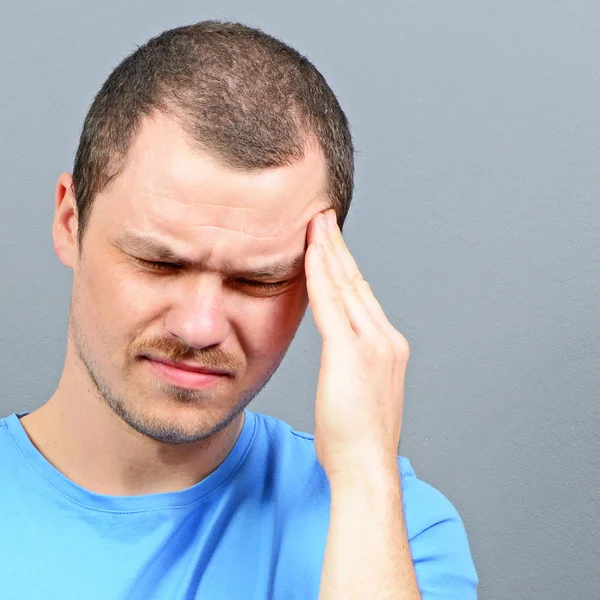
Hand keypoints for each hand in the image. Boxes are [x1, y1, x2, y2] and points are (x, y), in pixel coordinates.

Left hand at [305, 209, 409, 479]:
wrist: (366, 466)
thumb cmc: (356, 439)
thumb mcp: (357, 393)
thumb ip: (350, 365)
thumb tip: (337, 356)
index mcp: (386, 346)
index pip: (361, 295)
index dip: (345, 266)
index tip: (331, 243)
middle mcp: (384, 337)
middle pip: (356, 281)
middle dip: (338, 246)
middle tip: (324, 217)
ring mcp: (372, 342)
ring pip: (345, 284)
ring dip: (329, 250)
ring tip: (317, 222)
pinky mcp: (351, 351)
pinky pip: (331, 303)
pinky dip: (320, 274)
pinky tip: (310, 252)